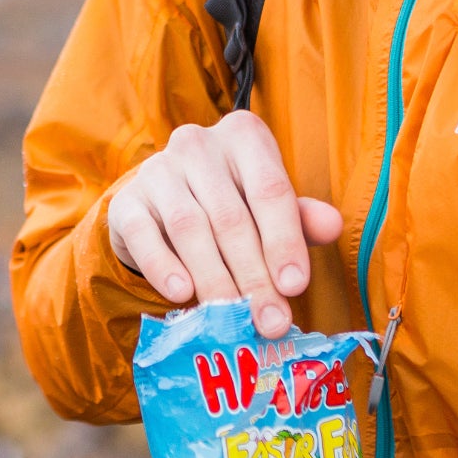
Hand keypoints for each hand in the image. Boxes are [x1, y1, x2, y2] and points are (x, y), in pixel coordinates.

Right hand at [108, 112, 342, 335]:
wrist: (163, 206)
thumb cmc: (231, 205)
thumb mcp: (269, 208)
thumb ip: (299, 218)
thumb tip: (332, 225)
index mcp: (243, 135)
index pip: (270, 189)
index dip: (285, 241)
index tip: (295, 287)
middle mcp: (197, 143)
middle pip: (231, 217)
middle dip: (254, 276)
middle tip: (270, 321)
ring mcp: (156, 169)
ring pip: (190, 228)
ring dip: (214, 279)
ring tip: (232, 318)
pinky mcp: (126, 201)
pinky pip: (144, 236)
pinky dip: (163, 267)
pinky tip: (182, 294)